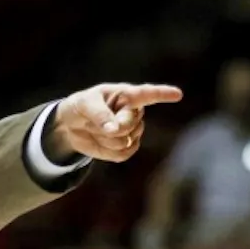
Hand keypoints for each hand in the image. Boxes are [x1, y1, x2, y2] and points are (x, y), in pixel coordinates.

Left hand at [45, 83, 183, 162]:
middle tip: (94, 123)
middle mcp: (134, 113)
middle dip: (111, 127)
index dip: (162, 94)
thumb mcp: (84, 104)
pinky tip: (101, 141)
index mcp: (127, 95)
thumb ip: (99, 114)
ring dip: (104, 139)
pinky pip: (122, 154)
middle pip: (129, 125)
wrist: (71, 125)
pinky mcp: (127, 148)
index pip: (148, 94)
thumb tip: (114, 130)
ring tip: (96, 129)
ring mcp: (133, 131)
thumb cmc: (81, 106)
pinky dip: (107, 152)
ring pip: (124, 141)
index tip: (177, 94)